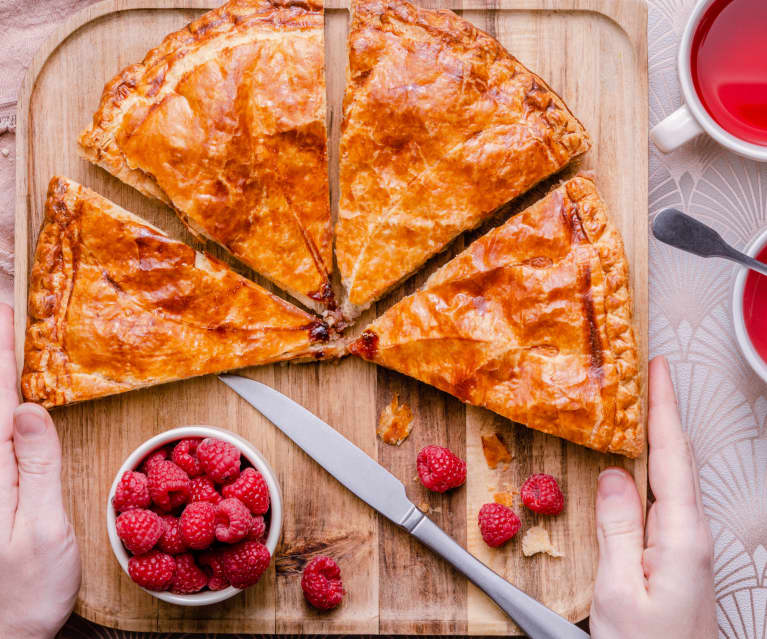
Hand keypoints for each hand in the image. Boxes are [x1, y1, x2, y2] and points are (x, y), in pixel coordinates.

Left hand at [0, 304, 80, 638]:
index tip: (7, 314)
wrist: (3, 635)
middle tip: (4, 309)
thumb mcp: (42, 529)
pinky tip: (12, 399)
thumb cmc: (25, 590)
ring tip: (5, 342)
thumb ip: (36, 466)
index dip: (2, 355)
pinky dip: (3, 408)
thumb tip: (29, 408)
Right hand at [589, 355, 716, 637]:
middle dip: (665, 414)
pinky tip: (639, 468)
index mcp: (681, 537)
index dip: (663, 408)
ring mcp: (688, 547)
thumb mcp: (617, 590)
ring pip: (674, 479)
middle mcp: (692, 535)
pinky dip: (654, 470)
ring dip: (661, 439)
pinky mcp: (678, 559)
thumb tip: (615, 474)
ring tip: (642, 409)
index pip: (671, 456)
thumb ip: (617, 528)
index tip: (656, 368)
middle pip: (680, 460)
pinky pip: (666, 501)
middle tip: (648, 376)